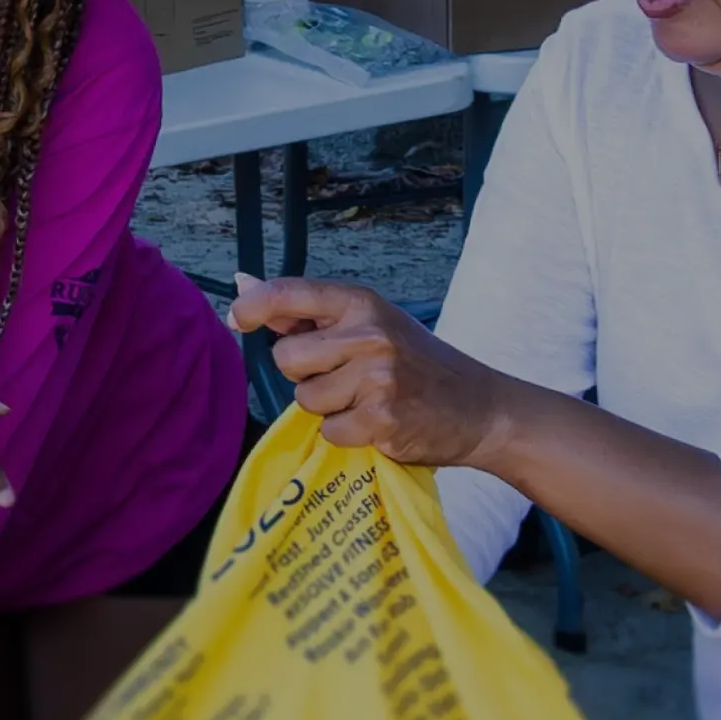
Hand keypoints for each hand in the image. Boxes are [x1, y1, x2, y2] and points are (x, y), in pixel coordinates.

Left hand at [231, 279, 516, 468]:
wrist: (482, 408)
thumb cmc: (416, 364)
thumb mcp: (369, 323)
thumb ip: (305, 312)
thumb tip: (242, 284)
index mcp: (361, 302)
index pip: (290, 293)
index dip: (253, 307)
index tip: (238, 319)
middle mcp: (369, 333)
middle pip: (286, 358)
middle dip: (303, 373)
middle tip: (344, 377)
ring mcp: (377, 376)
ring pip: (304, 399)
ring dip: (326, 408)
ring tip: (365, 400)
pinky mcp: (383, 419)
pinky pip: (329, 431)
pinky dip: (347, 435)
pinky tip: (377, 424)